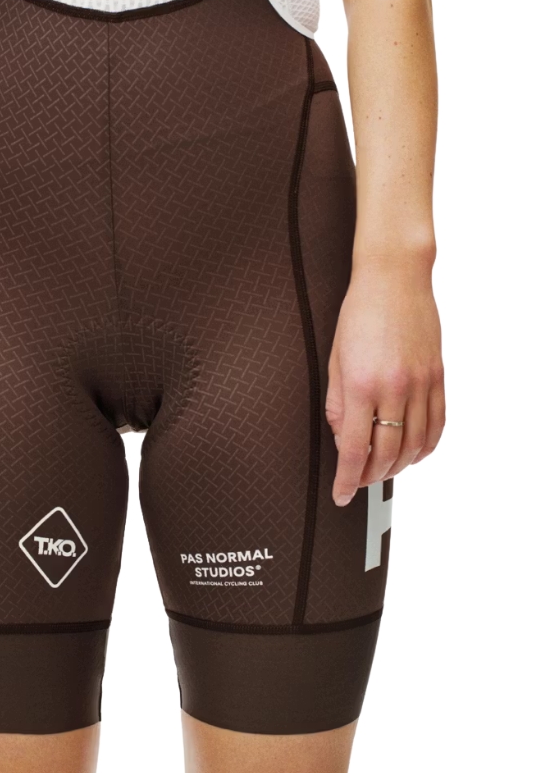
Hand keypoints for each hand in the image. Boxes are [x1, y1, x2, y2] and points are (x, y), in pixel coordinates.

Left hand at [326, 262, 444, 505]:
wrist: (394, 278)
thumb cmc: (358, 313)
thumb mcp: (334, 358)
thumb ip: (337, 403)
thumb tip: (342, 438)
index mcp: (361, 384)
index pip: (354, 448)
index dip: (347, 478)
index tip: (341, 494)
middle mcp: (394, 387)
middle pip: (386, 452)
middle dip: (370, 475)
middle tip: (358, 482)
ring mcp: (421, 383)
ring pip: (415, 444)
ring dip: (398, 466)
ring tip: (382, 470)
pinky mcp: (438, 376)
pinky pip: (437, 424)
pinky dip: (425, 447)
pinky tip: (413, 453)